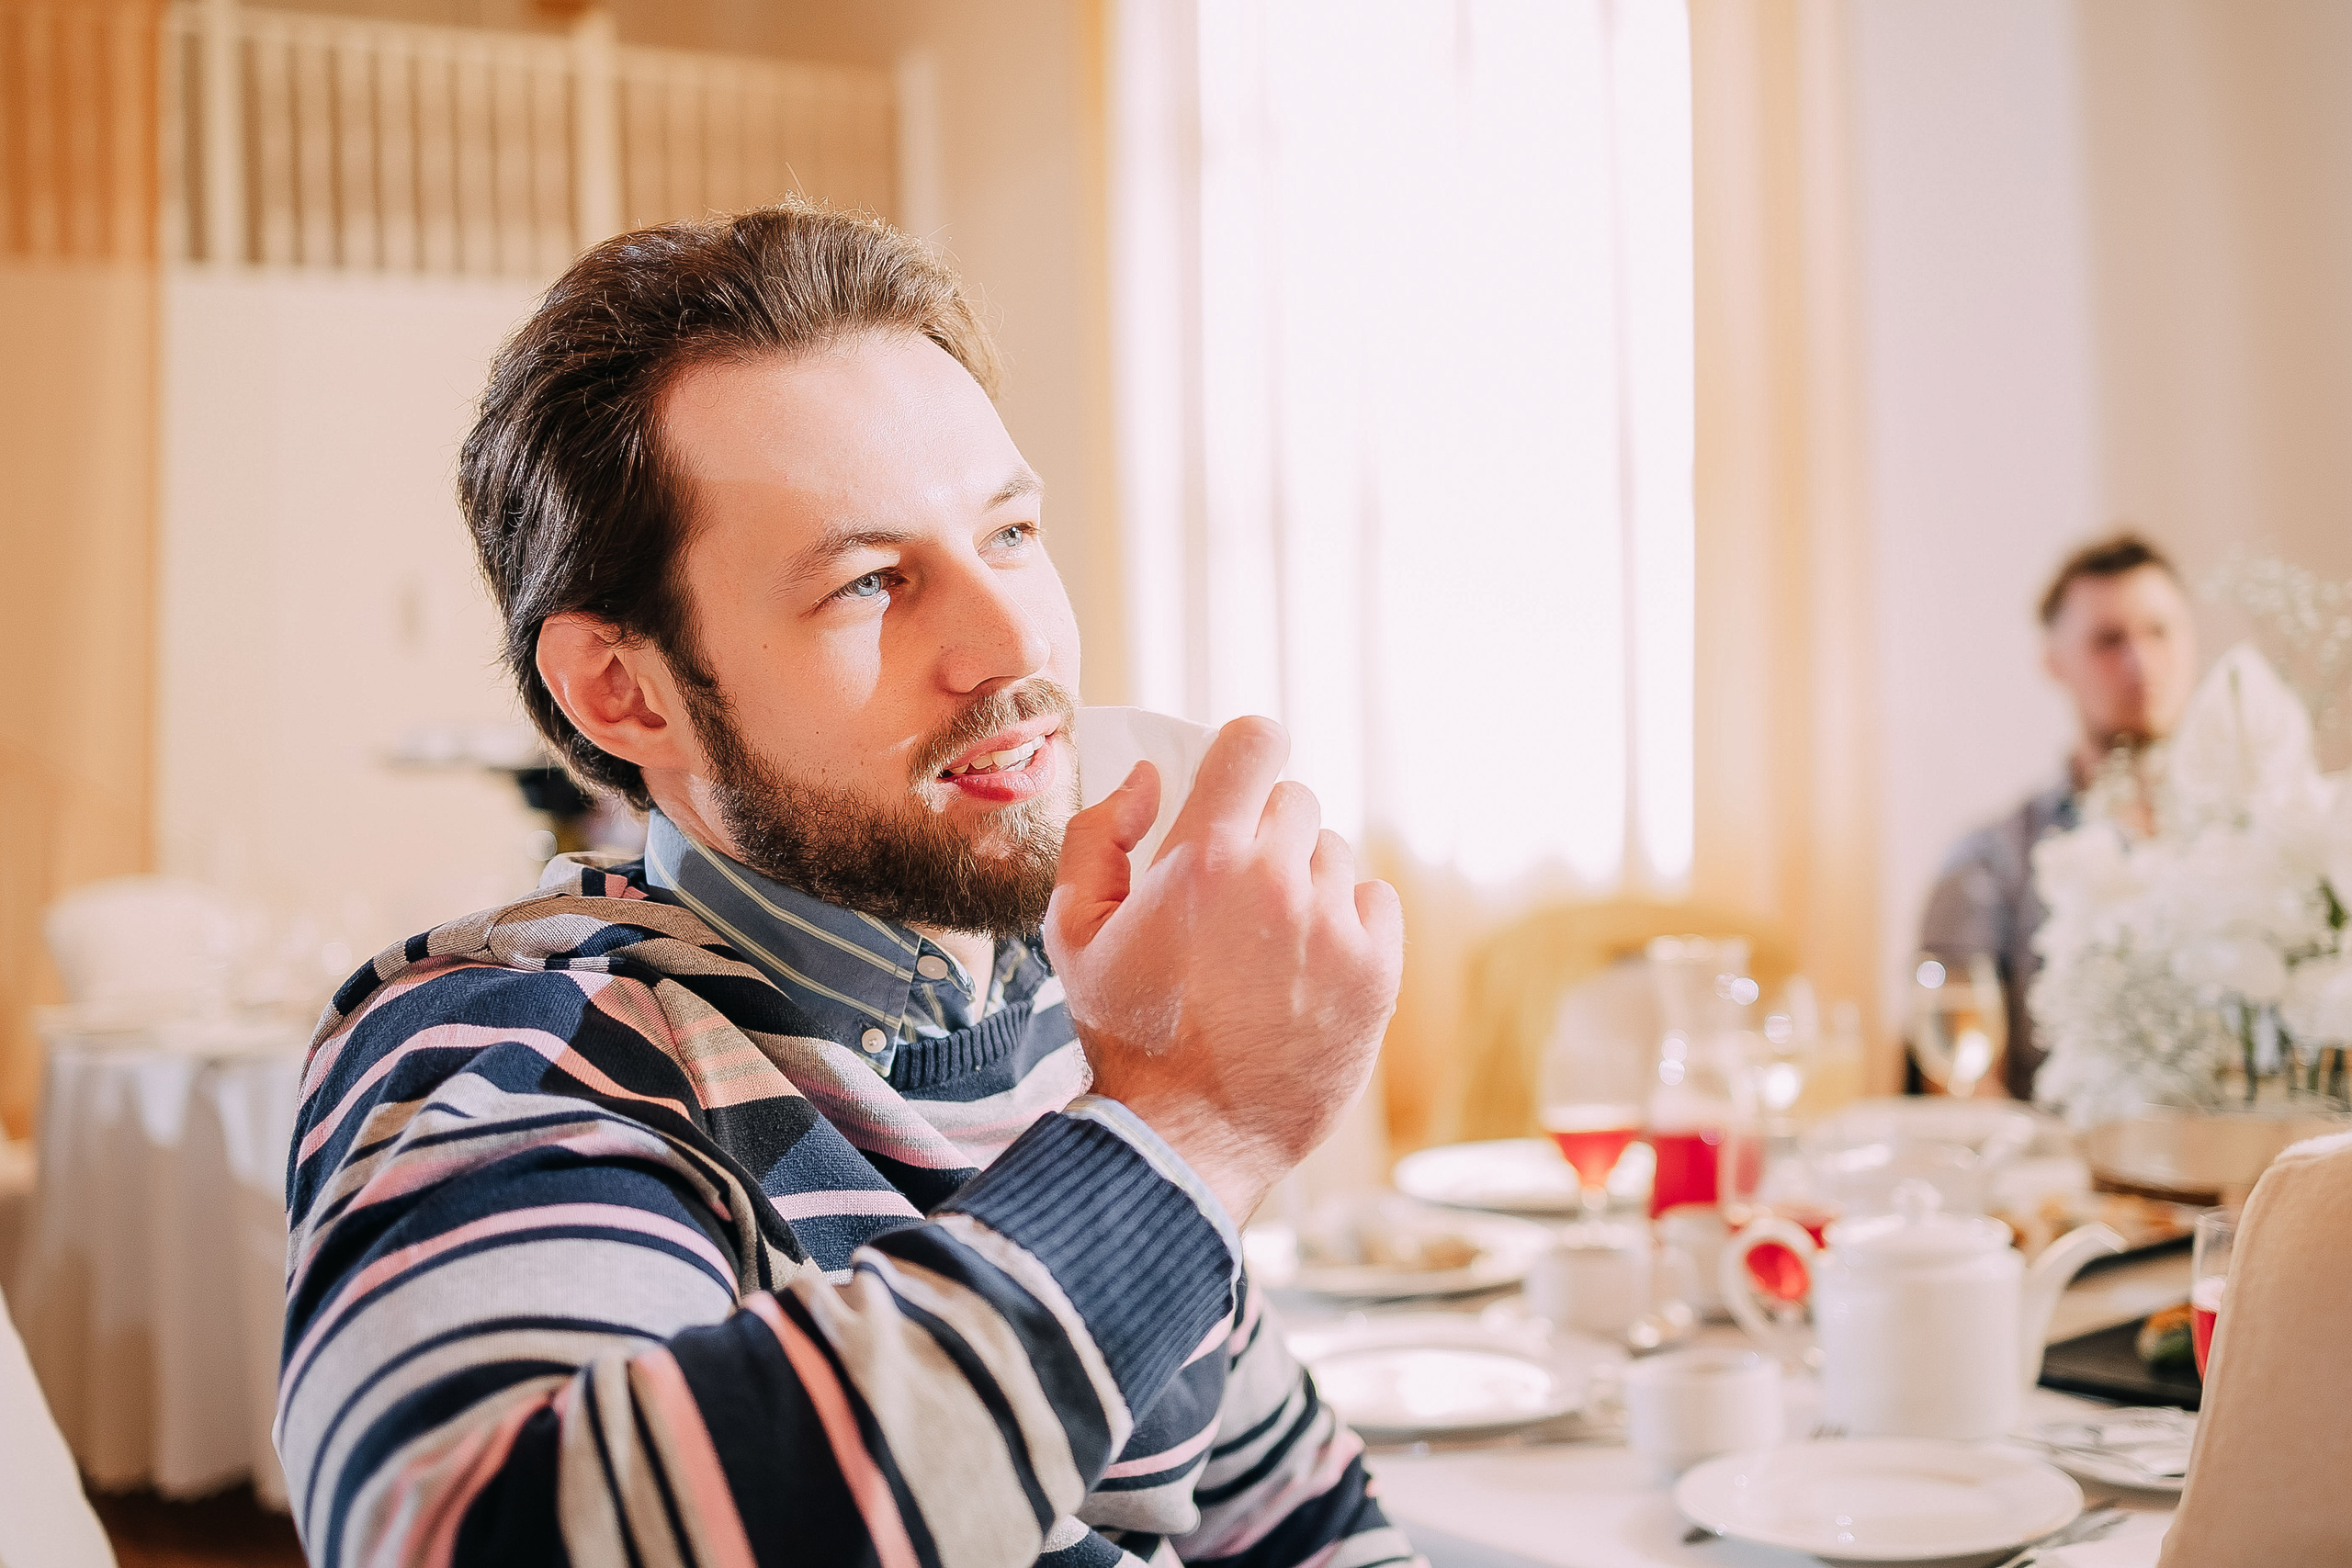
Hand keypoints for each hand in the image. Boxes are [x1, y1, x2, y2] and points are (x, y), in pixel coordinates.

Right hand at [1044, 717, 1404, 1222]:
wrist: (1185, 1138)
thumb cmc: (1125, 1034)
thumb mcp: (1071, 931)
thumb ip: (1098, 836)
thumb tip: (1149, 779)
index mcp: (1203, 857)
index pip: (1257, 740)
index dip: (1246, 753)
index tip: (1236, 784)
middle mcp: (1277, 880)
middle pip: (1294, 800)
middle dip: (1263, 832)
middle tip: (1235, 891)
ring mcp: (1334, 926)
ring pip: (1334, 854)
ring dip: (1305, 880)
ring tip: (1267, 942)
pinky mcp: (1377, 972)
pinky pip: (1376, 901)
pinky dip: (1348, 920)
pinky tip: (1309, 964)